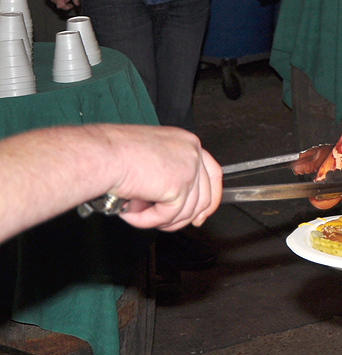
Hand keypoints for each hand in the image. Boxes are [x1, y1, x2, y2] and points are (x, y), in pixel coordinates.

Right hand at [107, 125, 222, 231]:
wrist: (102, 154)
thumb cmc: (114, 153)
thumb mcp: (151, 160)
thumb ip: (167, 176)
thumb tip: (171, 204)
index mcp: (186, 143)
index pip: (213, 174)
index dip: (210, 198)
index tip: (202, 215)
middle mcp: (192, 153)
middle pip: (204, 196)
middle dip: (184, 217)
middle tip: (164, 224)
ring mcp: (189, 168)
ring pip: (187, 211)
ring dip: (160, 219)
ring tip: (137, 214)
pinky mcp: (178, 186)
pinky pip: (168, 216)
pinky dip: (147, 221)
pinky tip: (131, 214)